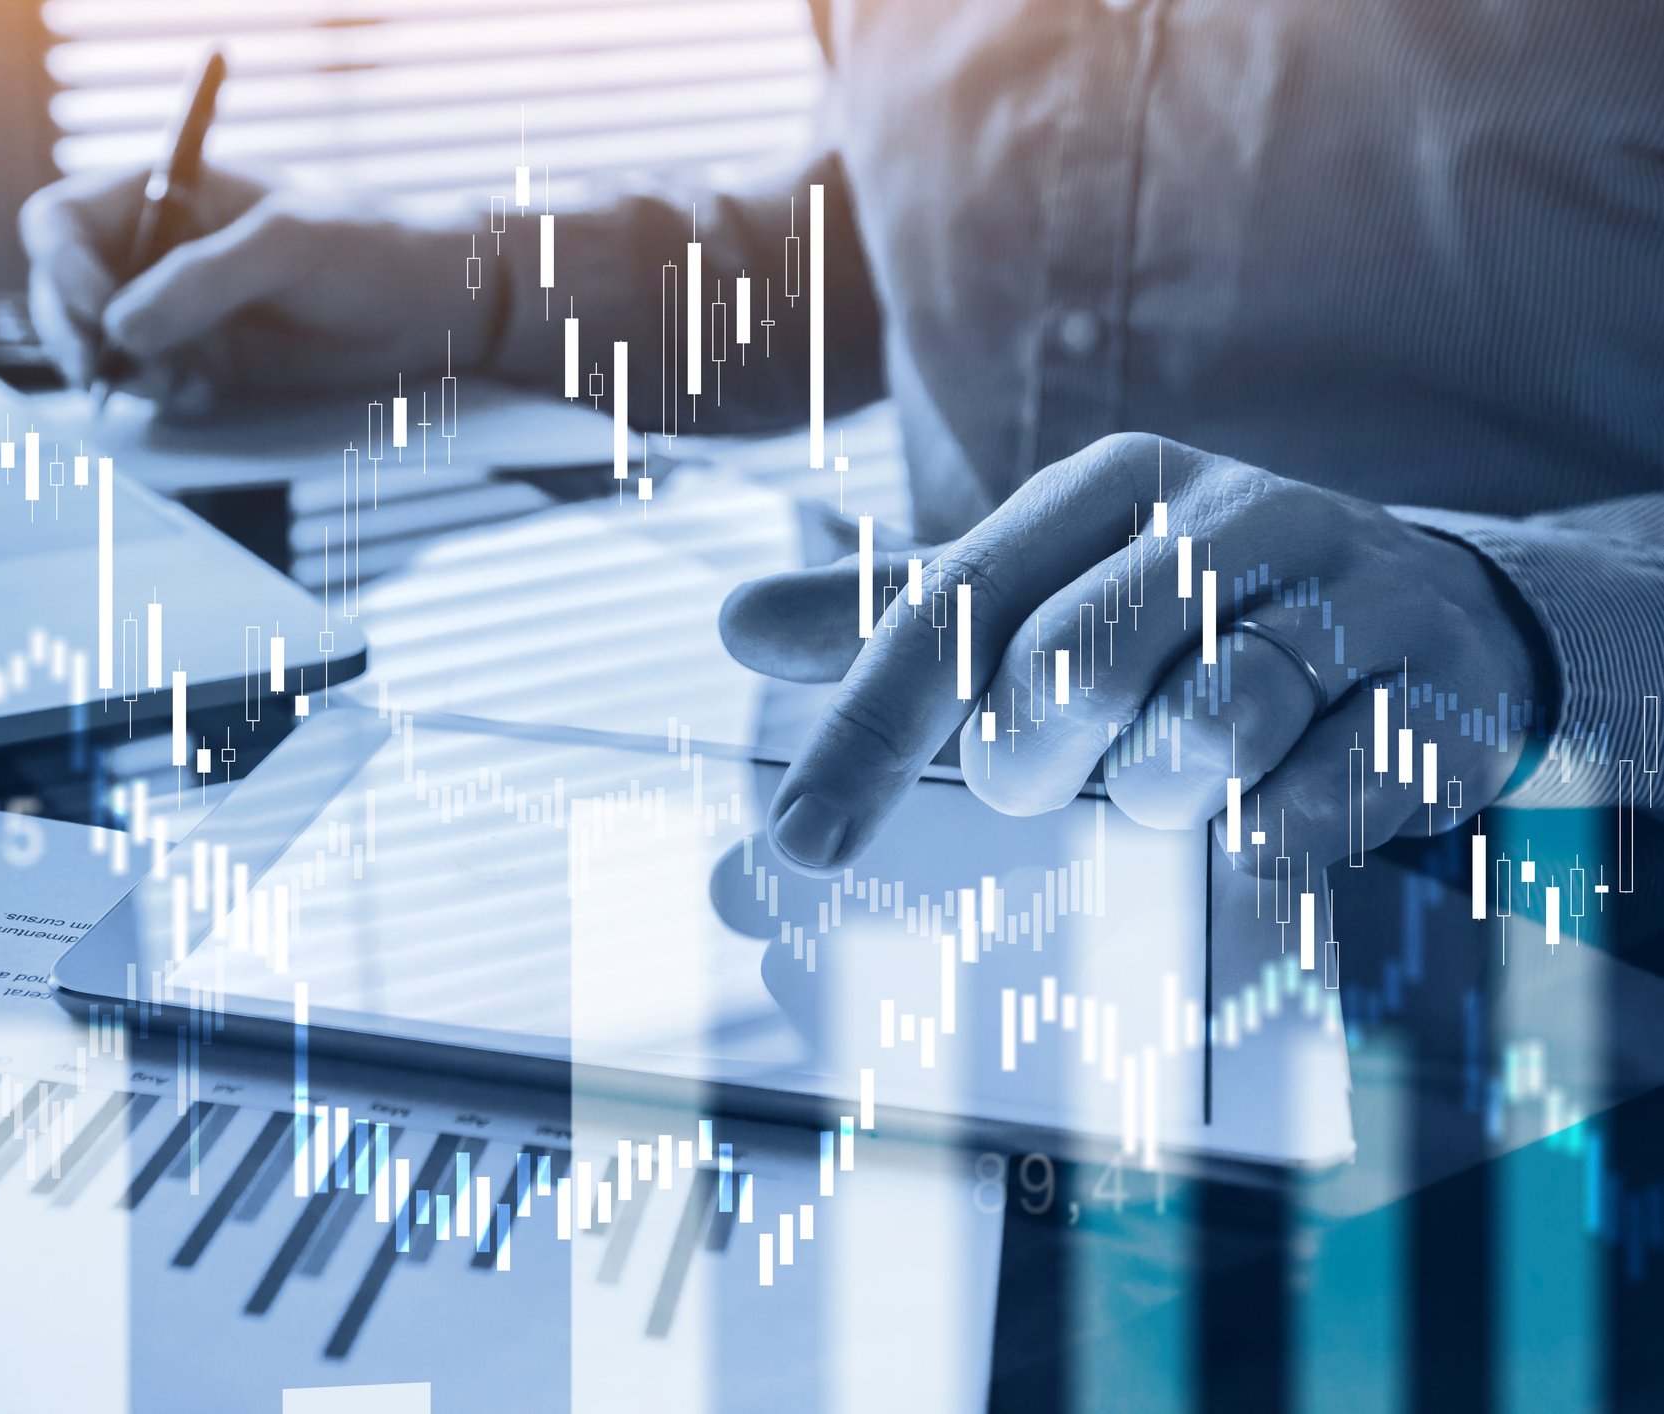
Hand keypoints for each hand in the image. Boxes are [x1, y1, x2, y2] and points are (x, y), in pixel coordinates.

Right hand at [18, 167, 489, 408]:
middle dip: (77, 334)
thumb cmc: (374, 249)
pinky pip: (150, 385)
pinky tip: (207, 393)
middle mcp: (161, 252)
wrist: (437, 308)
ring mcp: (181, 310)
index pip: (62, 222)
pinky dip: (163, 397)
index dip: (63, 269)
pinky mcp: (208, 361)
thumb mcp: (287, 245)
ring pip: (101, 345)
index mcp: (168, 196)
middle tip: (113, 369)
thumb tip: (123, 327)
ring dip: (125, 372)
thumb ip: (200, 280)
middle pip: (63, 290)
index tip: (102, 313)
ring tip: (183, 381)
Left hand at [720, 434, 1543, 874]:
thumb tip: (738, 622)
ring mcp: (1345, 596)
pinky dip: (1264, 842)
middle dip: (1031, 764)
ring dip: (1161, 797)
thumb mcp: (1046, 591)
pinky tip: (1264, 822)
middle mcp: (1226, 519)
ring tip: (1176, 783)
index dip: (861, 731)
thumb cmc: (1194, 618)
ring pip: (1199, 734)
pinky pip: (1311, 805)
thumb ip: (901, 616)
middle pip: (1066, 670)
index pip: (948, 608)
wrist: (1436, 625)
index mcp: (1109, 488)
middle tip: (1044, 784)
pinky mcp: (1433, 689)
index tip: (797, 845)